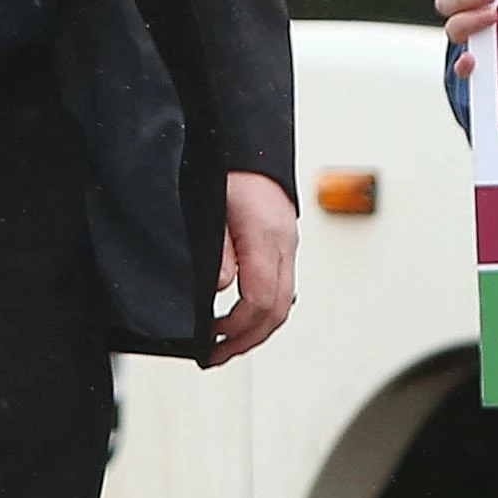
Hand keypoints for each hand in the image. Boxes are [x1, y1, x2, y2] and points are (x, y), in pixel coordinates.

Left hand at [210, 172, 297, 363]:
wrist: (244, 142)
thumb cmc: (223, 170)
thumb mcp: (209, 207)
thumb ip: (216, 250)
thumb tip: (219, 290)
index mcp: (265, 236)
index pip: (259, 300)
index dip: (234, 327)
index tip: (209, 335)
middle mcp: (284, 244)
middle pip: (277, 310)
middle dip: (247, 340)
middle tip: (216, 355)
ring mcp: (288, 244)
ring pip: (284, 303)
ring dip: (257, 330)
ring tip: (228, 345)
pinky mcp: (285, 242)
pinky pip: (283, 288)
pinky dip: (265, 312)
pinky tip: (244, 318)